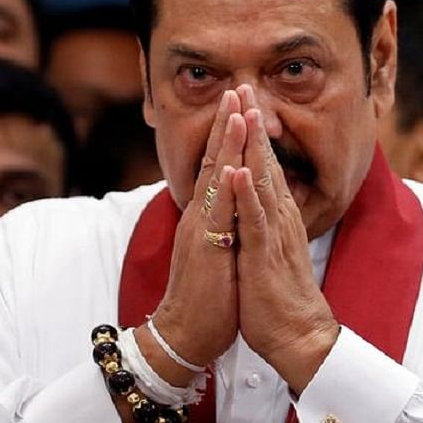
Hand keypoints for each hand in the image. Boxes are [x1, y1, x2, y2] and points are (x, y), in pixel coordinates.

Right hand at [138, 89, 245, 384]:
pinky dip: (226, 189)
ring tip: (237, 110)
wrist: (183, 334)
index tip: (239, 104)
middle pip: (214, 161)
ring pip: (215, 179)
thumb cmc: (205, 295)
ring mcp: (201, 231)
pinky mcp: (206, 251)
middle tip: (237, 89)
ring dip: (227, 143)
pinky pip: (218, 216)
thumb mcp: (215, 250)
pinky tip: (232, 166)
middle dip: (227, 124)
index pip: (218, 167)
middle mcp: (201, 216)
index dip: (229, 135)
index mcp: (206, 216)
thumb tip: (233, 202)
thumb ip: (222, 224)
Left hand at [232, 84, 338, 393]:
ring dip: (252, 144)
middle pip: (265, 161)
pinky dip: (245, 193)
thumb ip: (264, 220)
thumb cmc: (278, 294)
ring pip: (262, 180)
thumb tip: (257, 199)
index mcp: (276, 214)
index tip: (243, 101)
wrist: (297, 334)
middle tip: (244, 86)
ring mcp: (273, 232)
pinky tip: (237, 169)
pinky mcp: (265, 253)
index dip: (253, 133)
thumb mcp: (270, 247)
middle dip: (253, 123)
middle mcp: (278, 215)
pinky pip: (254, 219)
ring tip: (245, 110)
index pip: (264, 164)